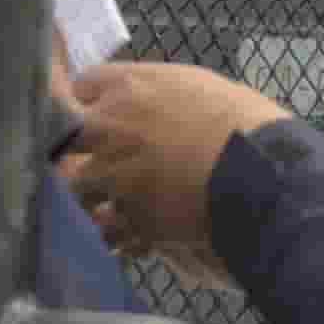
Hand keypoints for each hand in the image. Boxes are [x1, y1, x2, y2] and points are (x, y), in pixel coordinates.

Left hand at [68, 60, 294, 262]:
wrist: (260, 174)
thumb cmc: (242, 123)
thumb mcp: (198, 88)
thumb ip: (158, 93)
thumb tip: (149, 104)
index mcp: (129, 87)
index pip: (80, 86)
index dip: (85, 103)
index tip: (93, 113)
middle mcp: (110, 127)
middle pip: (63, 136)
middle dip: (71, 149)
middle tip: (89, 160)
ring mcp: (113, 173)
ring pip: (76, 185)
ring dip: (88, 195)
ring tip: (107, 205)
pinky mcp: (127, 215)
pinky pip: (106, 228)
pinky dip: (115, 234)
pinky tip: (131, 237)